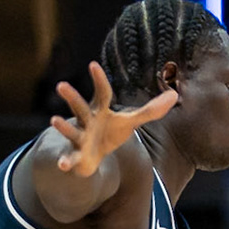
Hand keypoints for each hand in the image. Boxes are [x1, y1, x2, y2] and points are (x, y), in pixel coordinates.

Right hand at [51, 62, 177, 176]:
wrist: (91, 157)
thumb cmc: (109, 133)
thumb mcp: (130, 122)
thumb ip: (151, 110)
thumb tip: (174, 94)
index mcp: (100, 110)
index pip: (102, 93)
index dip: (99, 80)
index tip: (92, 64)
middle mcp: (86, 121)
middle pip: (79, 107)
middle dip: (71, 97)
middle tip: (61, 85)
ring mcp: (79, 138)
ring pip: (70, 131)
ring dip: (62, 126)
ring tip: (54, 120)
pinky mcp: (77, 157)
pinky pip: (70, 159)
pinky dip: (66, 162)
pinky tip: (63, 164)